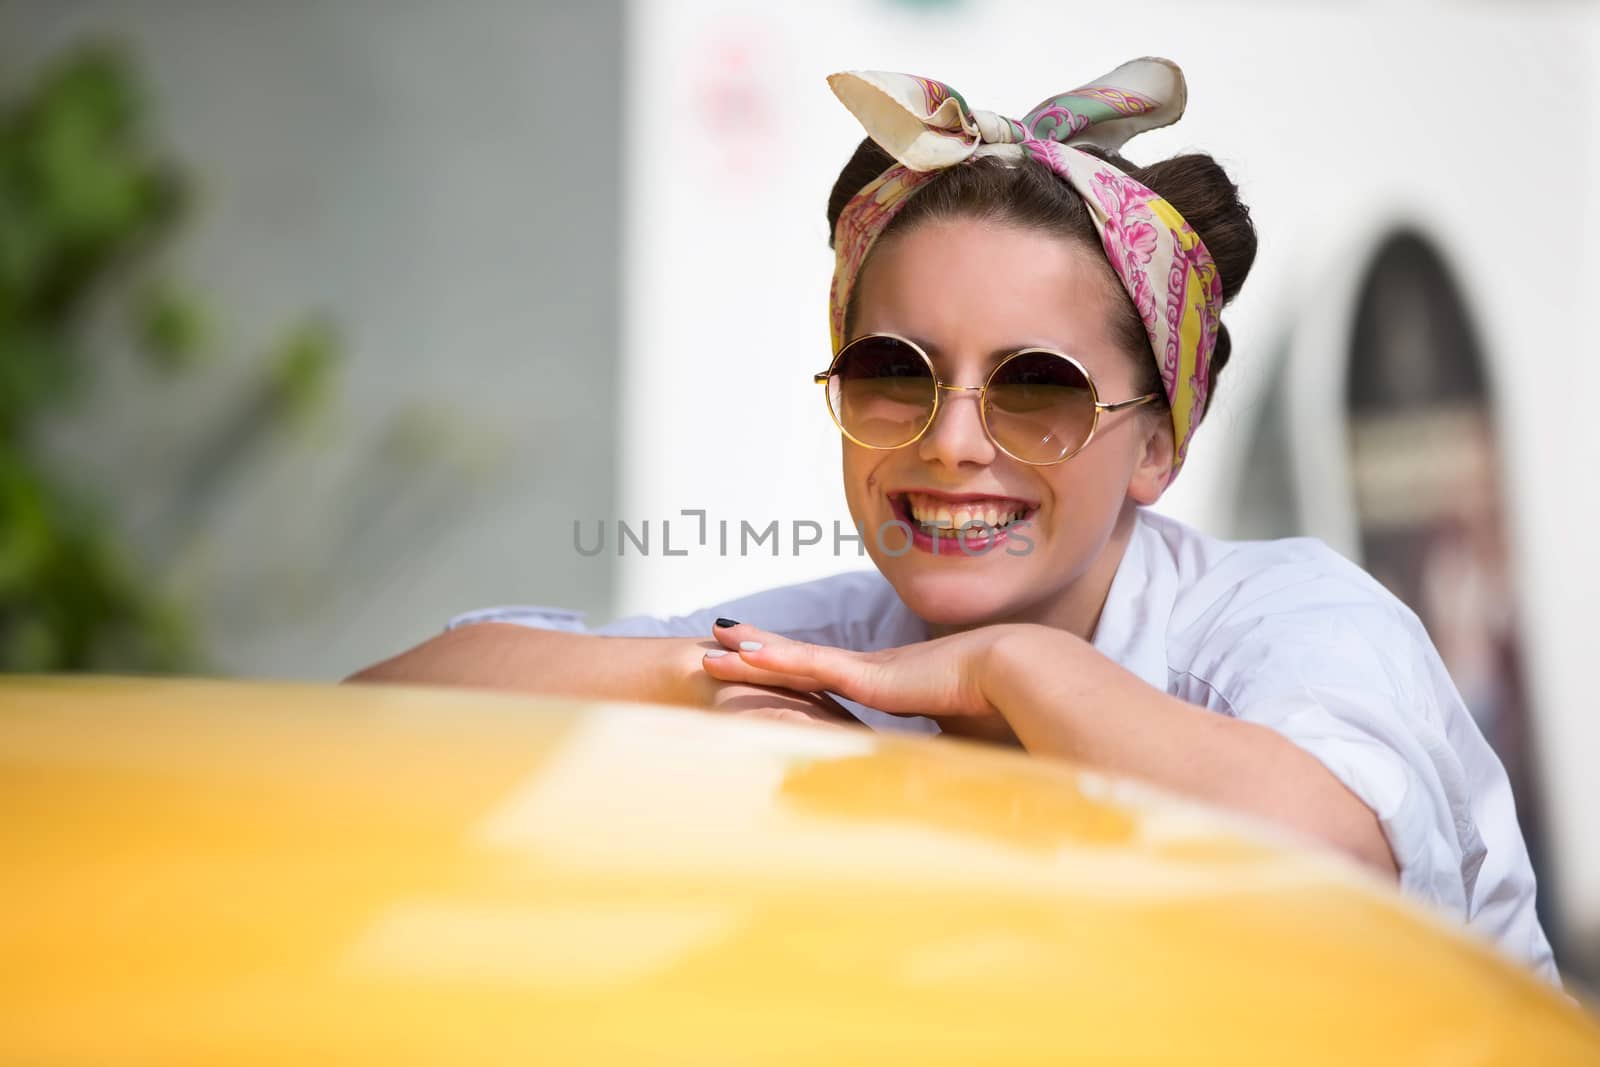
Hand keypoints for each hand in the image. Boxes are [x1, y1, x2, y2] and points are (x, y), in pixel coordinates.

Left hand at [699, 620, 1020, 743]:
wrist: (1022, 678)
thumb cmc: (1005, 713)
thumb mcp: (960, 748)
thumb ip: (941, 767)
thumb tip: (941, 802)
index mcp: (895, 688)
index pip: (836, 680)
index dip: (804, 672)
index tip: (780, 668)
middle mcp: (875, 672)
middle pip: (805, 663)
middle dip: (764, 652)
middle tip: (725, 643)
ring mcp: (869, 670)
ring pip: (796, 659)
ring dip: (753, 652)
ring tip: (715, 642)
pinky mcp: (869, 674)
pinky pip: (809, 664)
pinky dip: (774, 658)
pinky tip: (743, 651)